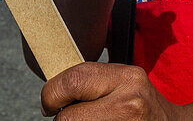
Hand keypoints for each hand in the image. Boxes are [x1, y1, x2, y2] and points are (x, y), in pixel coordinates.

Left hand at [42, 62, 186, 120]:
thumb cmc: (142, 106)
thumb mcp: (124, 83)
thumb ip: (94, 82)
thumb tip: (53, 91)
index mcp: (126, 77)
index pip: (72, 82)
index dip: (51, 94)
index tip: (50, 102)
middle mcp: (130, 101)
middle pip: (69, 117)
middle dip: (61, 119)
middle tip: (62, 117)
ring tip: (86, 120)